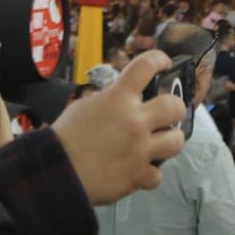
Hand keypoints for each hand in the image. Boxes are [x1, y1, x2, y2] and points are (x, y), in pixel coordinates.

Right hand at [52, 52, 186, 203]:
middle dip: (173, 108)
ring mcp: (140, 149)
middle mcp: (135, 121)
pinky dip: (149, 173)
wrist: (57, 171)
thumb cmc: (65, 137)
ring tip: (158, 143)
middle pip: (175, 106)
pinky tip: (139, 170)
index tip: (164, 63)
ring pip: (177, 141)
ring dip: (169, 141)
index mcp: (118, 98)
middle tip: (164, 114)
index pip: (147, 65)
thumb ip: (108, 99)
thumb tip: (120, 99)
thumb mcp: (84, 105)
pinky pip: (157, 174)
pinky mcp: (138, 175)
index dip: (159, 59)